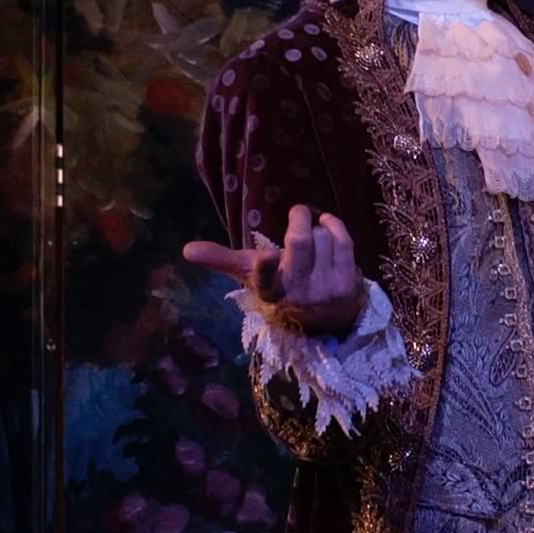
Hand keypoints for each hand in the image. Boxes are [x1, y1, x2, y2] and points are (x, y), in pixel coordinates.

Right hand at [183, 204, 363, 335]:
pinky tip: (327, 224)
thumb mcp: (250, 277)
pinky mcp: (347, 285)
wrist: (325, 318)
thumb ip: (221, 259)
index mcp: (267, 291)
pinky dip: (335, 226)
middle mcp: (296, 294)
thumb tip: (185, 249)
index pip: (263, 279)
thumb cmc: (281, 288)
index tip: (267, 256)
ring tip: (313, 242)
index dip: (265, 267)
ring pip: (321, 236)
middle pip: (300, 241)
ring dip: (317, 230)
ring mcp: (324, 291)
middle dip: (299, 218)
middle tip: (296, 213)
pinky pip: (343, 241)